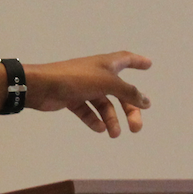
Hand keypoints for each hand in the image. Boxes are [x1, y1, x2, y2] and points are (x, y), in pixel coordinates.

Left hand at [27, 52, 151, 137]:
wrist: (43, 86)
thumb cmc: (76, 78)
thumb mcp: (107, 83)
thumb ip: (127, 92)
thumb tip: (145, 101)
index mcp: (106, 64)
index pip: (126, 59)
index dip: (137, 61)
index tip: (149, 65)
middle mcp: (96, 74)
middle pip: (119, 92)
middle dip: (129, 110)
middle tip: (136, 127)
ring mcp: (83, 87)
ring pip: (103, 105)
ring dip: (111, 120)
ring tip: (114, 134)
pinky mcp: (71, 99)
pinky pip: (87, 111)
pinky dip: (93, 120)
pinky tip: (98, 129)